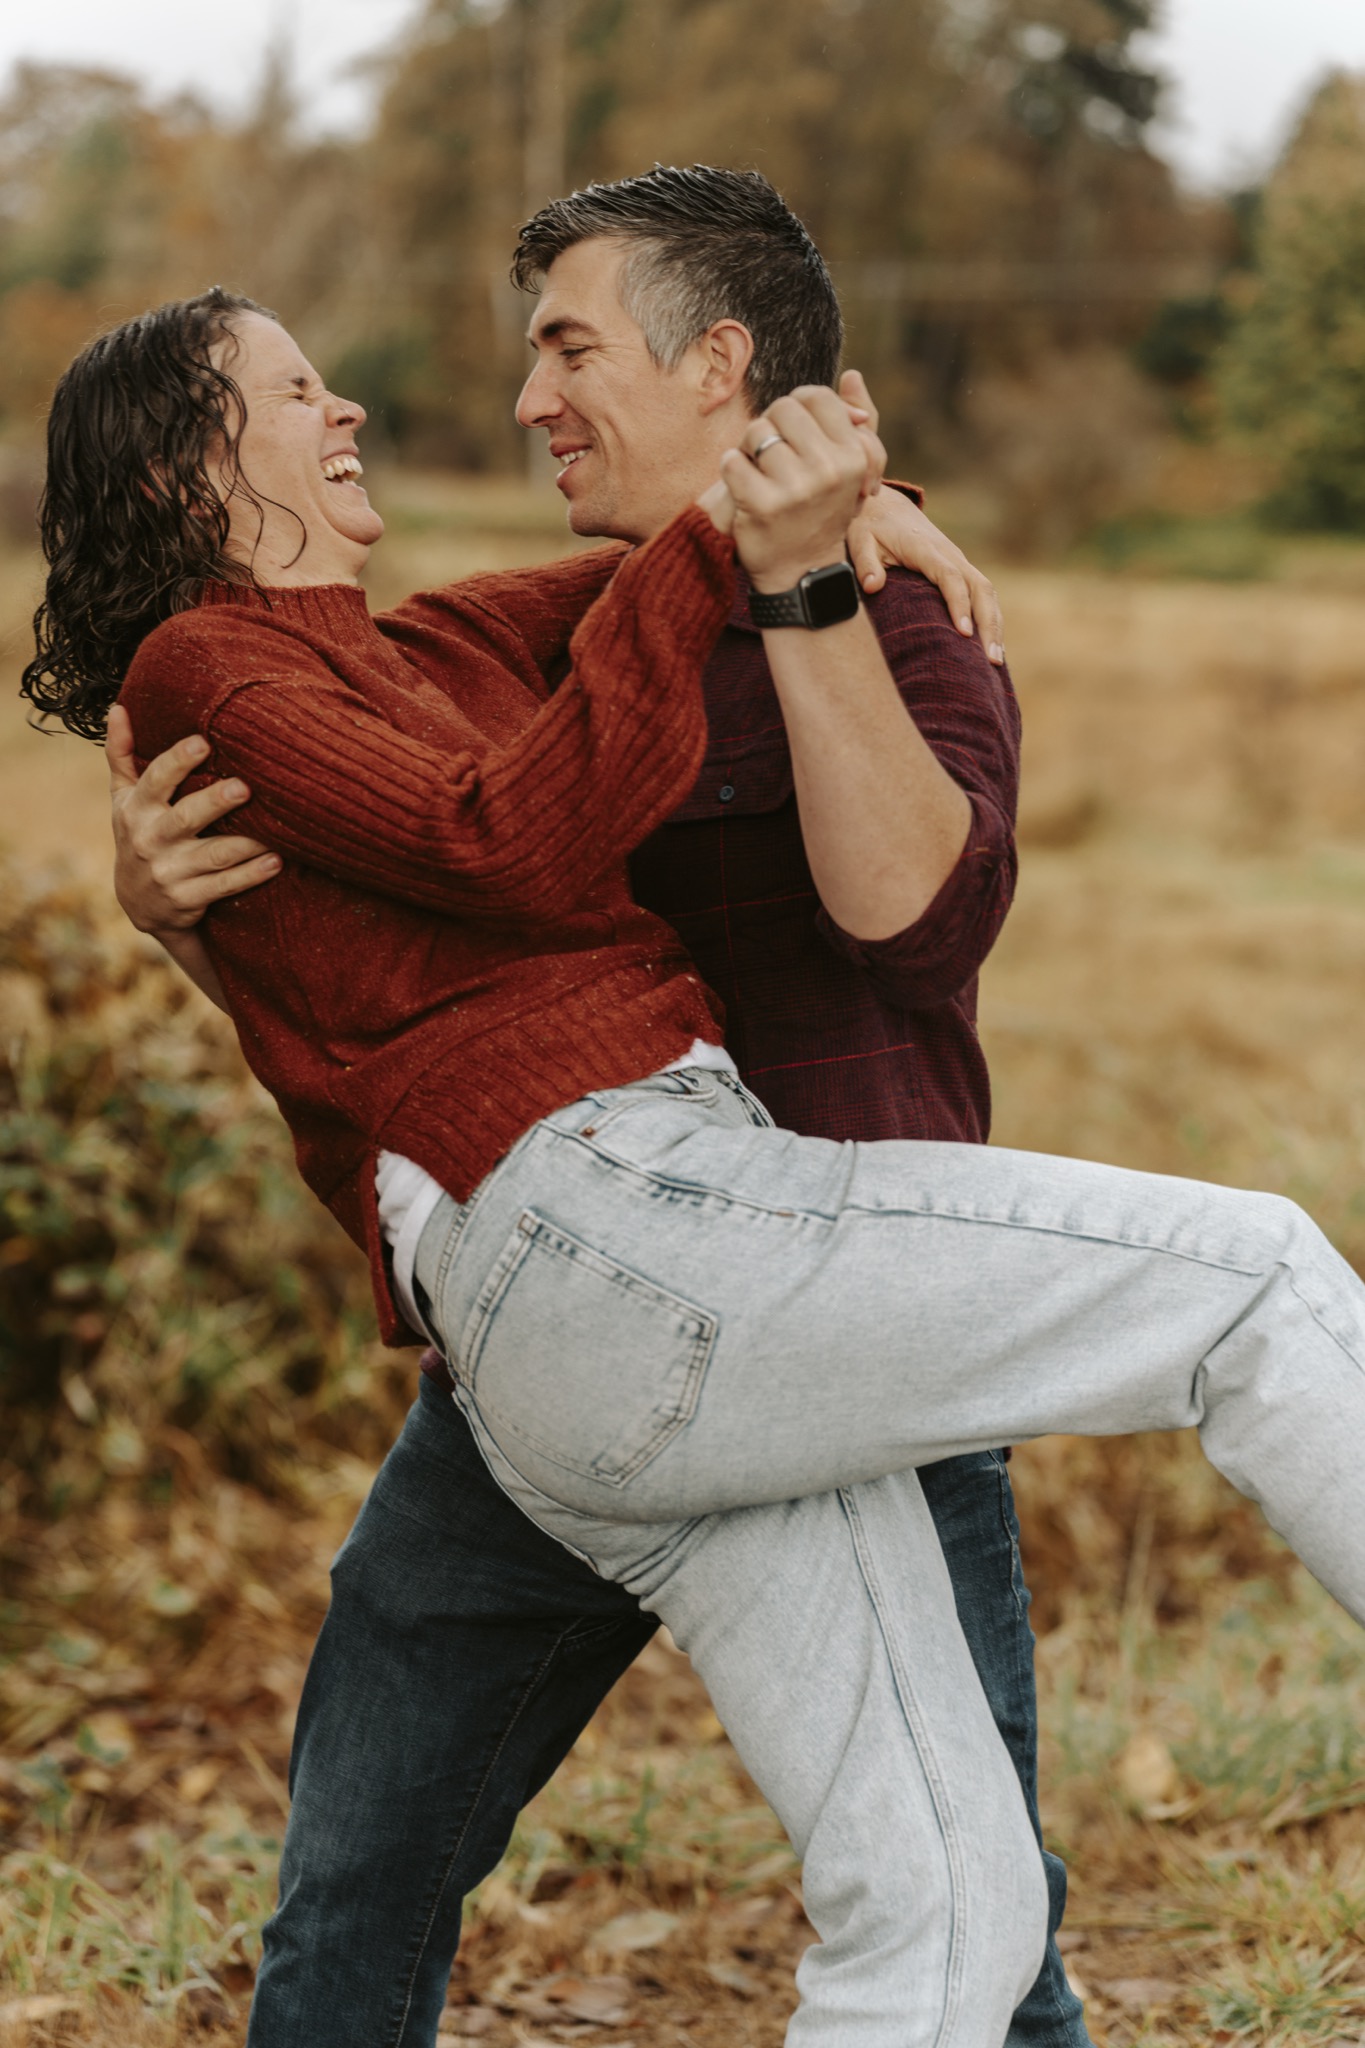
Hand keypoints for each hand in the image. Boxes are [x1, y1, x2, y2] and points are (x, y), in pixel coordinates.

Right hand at [107, 702, 281, 932]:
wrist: (139, 903)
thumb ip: (122, 756)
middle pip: (186, 817)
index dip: (178, 761)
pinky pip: (224, 886)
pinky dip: (251, 875)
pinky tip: (276, 861)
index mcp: (137, 809)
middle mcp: (151, 839)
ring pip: (213, 855)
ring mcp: (169, 872)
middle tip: (243, 787)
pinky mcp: (188, 899)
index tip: (203, 742)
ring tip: (275, 829)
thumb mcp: (123, 799)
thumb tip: (118, 708)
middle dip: (214, 803)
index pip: (156, 780)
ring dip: (246, 843)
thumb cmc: (139, 834)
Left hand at [719, 386, 885, 593]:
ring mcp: (795, 489)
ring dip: (748, 449)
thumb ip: (855, 423)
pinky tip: (742, 487)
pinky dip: (730, 469)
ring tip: (759, 473)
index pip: (815, 396)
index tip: (793, 435)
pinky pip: (731, 461)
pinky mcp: (762, 506)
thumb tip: (852, 375)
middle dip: (771, 426)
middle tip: (772, 454)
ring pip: (755, 432)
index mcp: (853, 456)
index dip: (796, 409)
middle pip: (782, 407)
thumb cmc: (822, 512)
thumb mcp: (850, 470)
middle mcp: (829, 470)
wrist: (801, 572)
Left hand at [838, 372, 1004, 664]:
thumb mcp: (859, 540)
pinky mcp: (959, 568)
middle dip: (989, 623)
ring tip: (996, 661)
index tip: (963, 633)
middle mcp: (949, 554)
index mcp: (926, 548)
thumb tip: (873, 586)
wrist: (885, 507)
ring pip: (987, 592)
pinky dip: (991, 617)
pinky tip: (991, 645)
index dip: (959, 604)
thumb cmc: (869, 527)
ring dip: (995, 624)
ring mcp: (958, 561)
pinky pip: (982, 593)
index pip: (950, 577)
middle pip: (980, 588)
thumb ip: (865, 563)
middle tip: (991, 660)